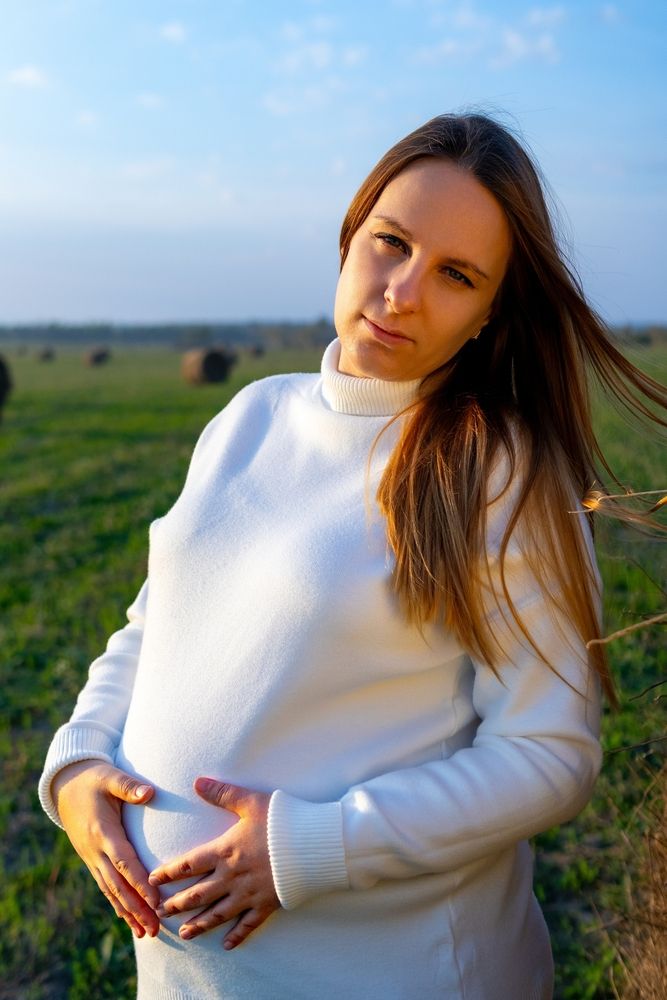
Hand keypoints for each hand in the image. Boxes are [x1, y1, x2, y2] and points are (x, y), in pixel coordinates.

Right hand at [53, 760, 159, 937]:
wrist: (67, 785)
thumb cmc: (93, 779)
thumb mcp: (110, 776)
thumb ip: (129, 786)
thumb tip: (150, 793)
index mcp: (103, 831)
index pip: (124, 862)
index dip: (140, 883)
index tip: (156, 901)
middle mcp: (95, 850)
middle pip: (118, 885)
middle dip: (137, 908)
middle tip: (155, 928)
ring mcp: (91, 857)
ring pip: (111, 891)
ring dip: (128, 912)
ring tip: (146, 933)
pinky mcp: (91, 860)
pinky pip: (105, 886)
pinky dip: (117, 904)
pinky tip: (128, 920)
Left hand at [148, 778, 279, 949]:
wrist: (312, 844)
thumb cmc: (282, 820)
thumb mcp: (250, 802)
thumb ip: (223, 793)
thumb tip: (197, 782)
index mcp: (225, 851)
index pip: (189, 865)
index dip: (169, 873)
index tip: (152, 880)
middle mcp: (232, 876)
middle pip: (198, 894)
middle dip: (177, 904)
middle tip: (160, 912)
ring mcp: (249, 893)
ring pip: (217, 913)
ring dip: (199, 924)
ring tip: (184, 933)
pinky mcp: (266, 904)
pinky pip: (248, 925)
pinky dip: (237, 936)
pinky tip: (226, 945)